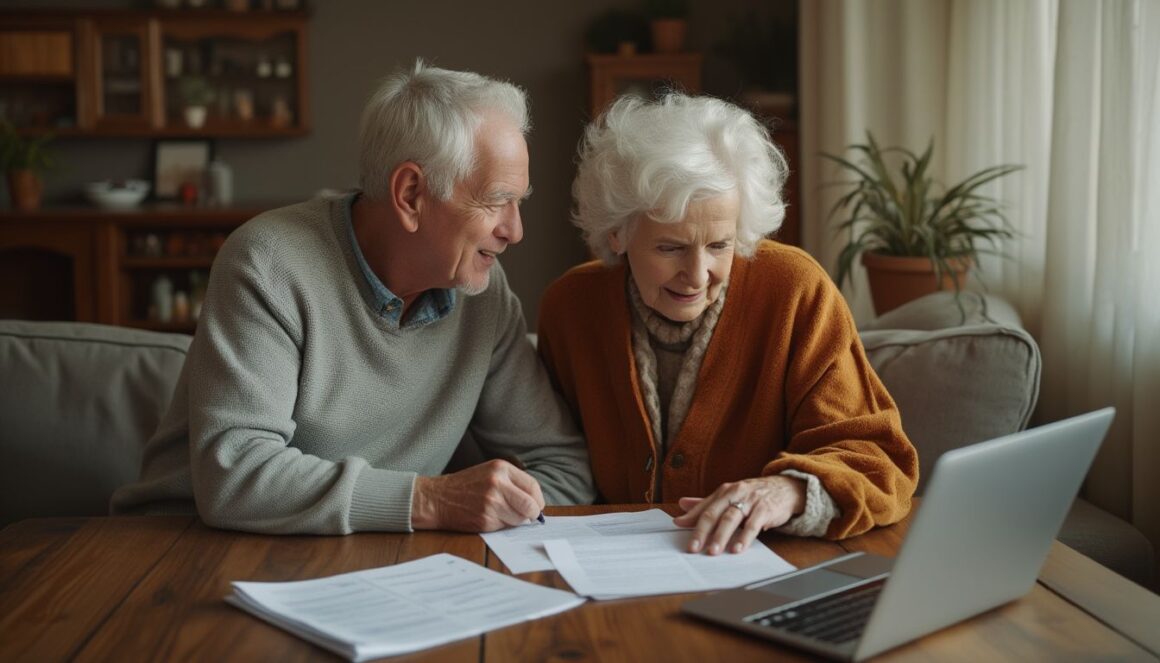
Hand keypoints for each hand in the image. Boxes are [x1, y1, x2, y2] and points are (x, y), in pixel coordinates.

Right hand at [411, 459, 544, 531]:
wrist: (437, 498)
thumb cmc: (466, 485)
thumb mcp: (490, 472)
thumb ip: (512, 483)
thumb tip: (535, 503)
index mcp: (501, 468)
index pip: (532, 486)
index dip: (537, 499)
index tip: (536, 506)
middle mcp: (498, 484)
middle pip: (530, 505)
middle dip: (532, 514)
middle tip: (528, 516)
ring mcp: (491, 503)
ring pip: (519, 519)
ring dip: (515, 521)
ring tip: (502, 514)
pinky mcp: (485, 519)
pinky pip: (504, 527)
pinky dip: (502, 525)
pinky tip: (490, 518)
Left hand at [673, 476, 806, 554]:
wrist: (785, 488)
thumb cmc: (752, 494)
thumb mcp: (729, 495)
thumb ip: (706, 503)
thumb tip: (681, 506)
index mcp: (724, 491)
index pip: (705, 506)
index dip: (691, 518)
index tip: (678, 529)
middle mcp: (735, 493)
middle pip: (715, 513)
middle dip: (703, 532)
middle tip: (693, 548)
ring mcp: (751, 501)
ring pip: (732, 519)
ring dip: (721, 536)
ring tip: (713, 551)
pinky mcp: (765, 509)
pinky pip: (753, 525)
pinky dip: (744, 537)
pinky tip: (737, 549)